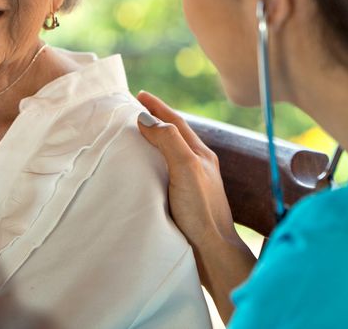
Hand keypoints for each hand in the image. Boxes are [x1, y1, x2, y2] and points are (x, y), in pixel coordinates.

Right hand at [136, 91, 255, 322]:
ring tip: (137, 136)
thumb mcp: (186, 168)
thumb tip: (147, 118)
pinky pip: (168, 172)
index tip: (139, 95)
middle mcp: (199, 166)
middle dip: (157, 120)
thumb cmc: (201, 210)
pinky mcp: (187, 201)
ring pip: (173, 154)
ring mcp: (194, 184)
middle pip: (175, 135)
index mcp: (201, 155)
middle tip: (135, 110)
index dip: (158, 107)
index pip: (176, 122)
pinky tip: (147, 172)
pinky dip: (156, 163)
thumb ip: (169, 140)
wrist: (213, 252)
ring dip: (156, 141)